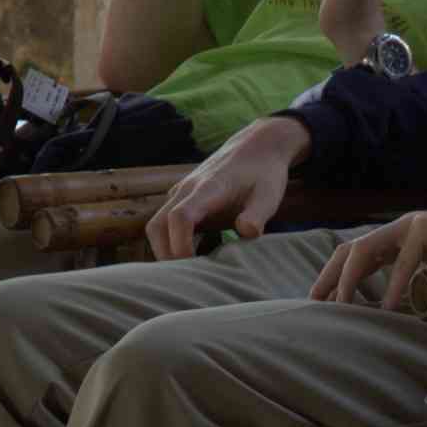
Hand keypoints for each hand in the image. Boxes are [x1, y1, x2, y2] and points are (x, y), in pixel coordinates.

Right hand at [146, 116, 307, 259]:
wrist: (257, 147)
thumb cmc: (264, 174)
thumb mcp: (270, 195)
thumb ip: (258, 215)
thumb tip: (246, 232)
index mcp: (208, 188)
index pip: (180, 217)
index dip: (180, 245)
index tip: (193, 265)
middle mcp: (187, 190)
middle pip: (157, 226)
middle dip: (165, 255)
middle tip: (188, 279)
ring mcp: (181, 193)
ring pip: (156, 226)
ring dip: (167, 250)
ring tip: (194, 270)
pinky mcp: (183, 199)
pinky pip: (165, 224)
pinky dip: (174, 243)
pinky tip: (199, 254)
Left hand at [314, 177, 426, 312]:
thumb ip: (420, 279)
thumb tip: (407, 308)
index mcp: (397, 239)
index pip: (354, 255)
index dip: (333, 276)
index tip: (319, 302)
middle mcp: (397, 229)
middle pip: (349, 250)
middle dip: (328, 278)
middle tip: (314, 305)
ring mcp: (411, 226)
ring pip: (366, 251)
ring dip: (350, 281)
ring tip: (342, 308)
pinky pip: (404, 260)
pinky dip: (393, 284)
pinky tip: (386, 306)